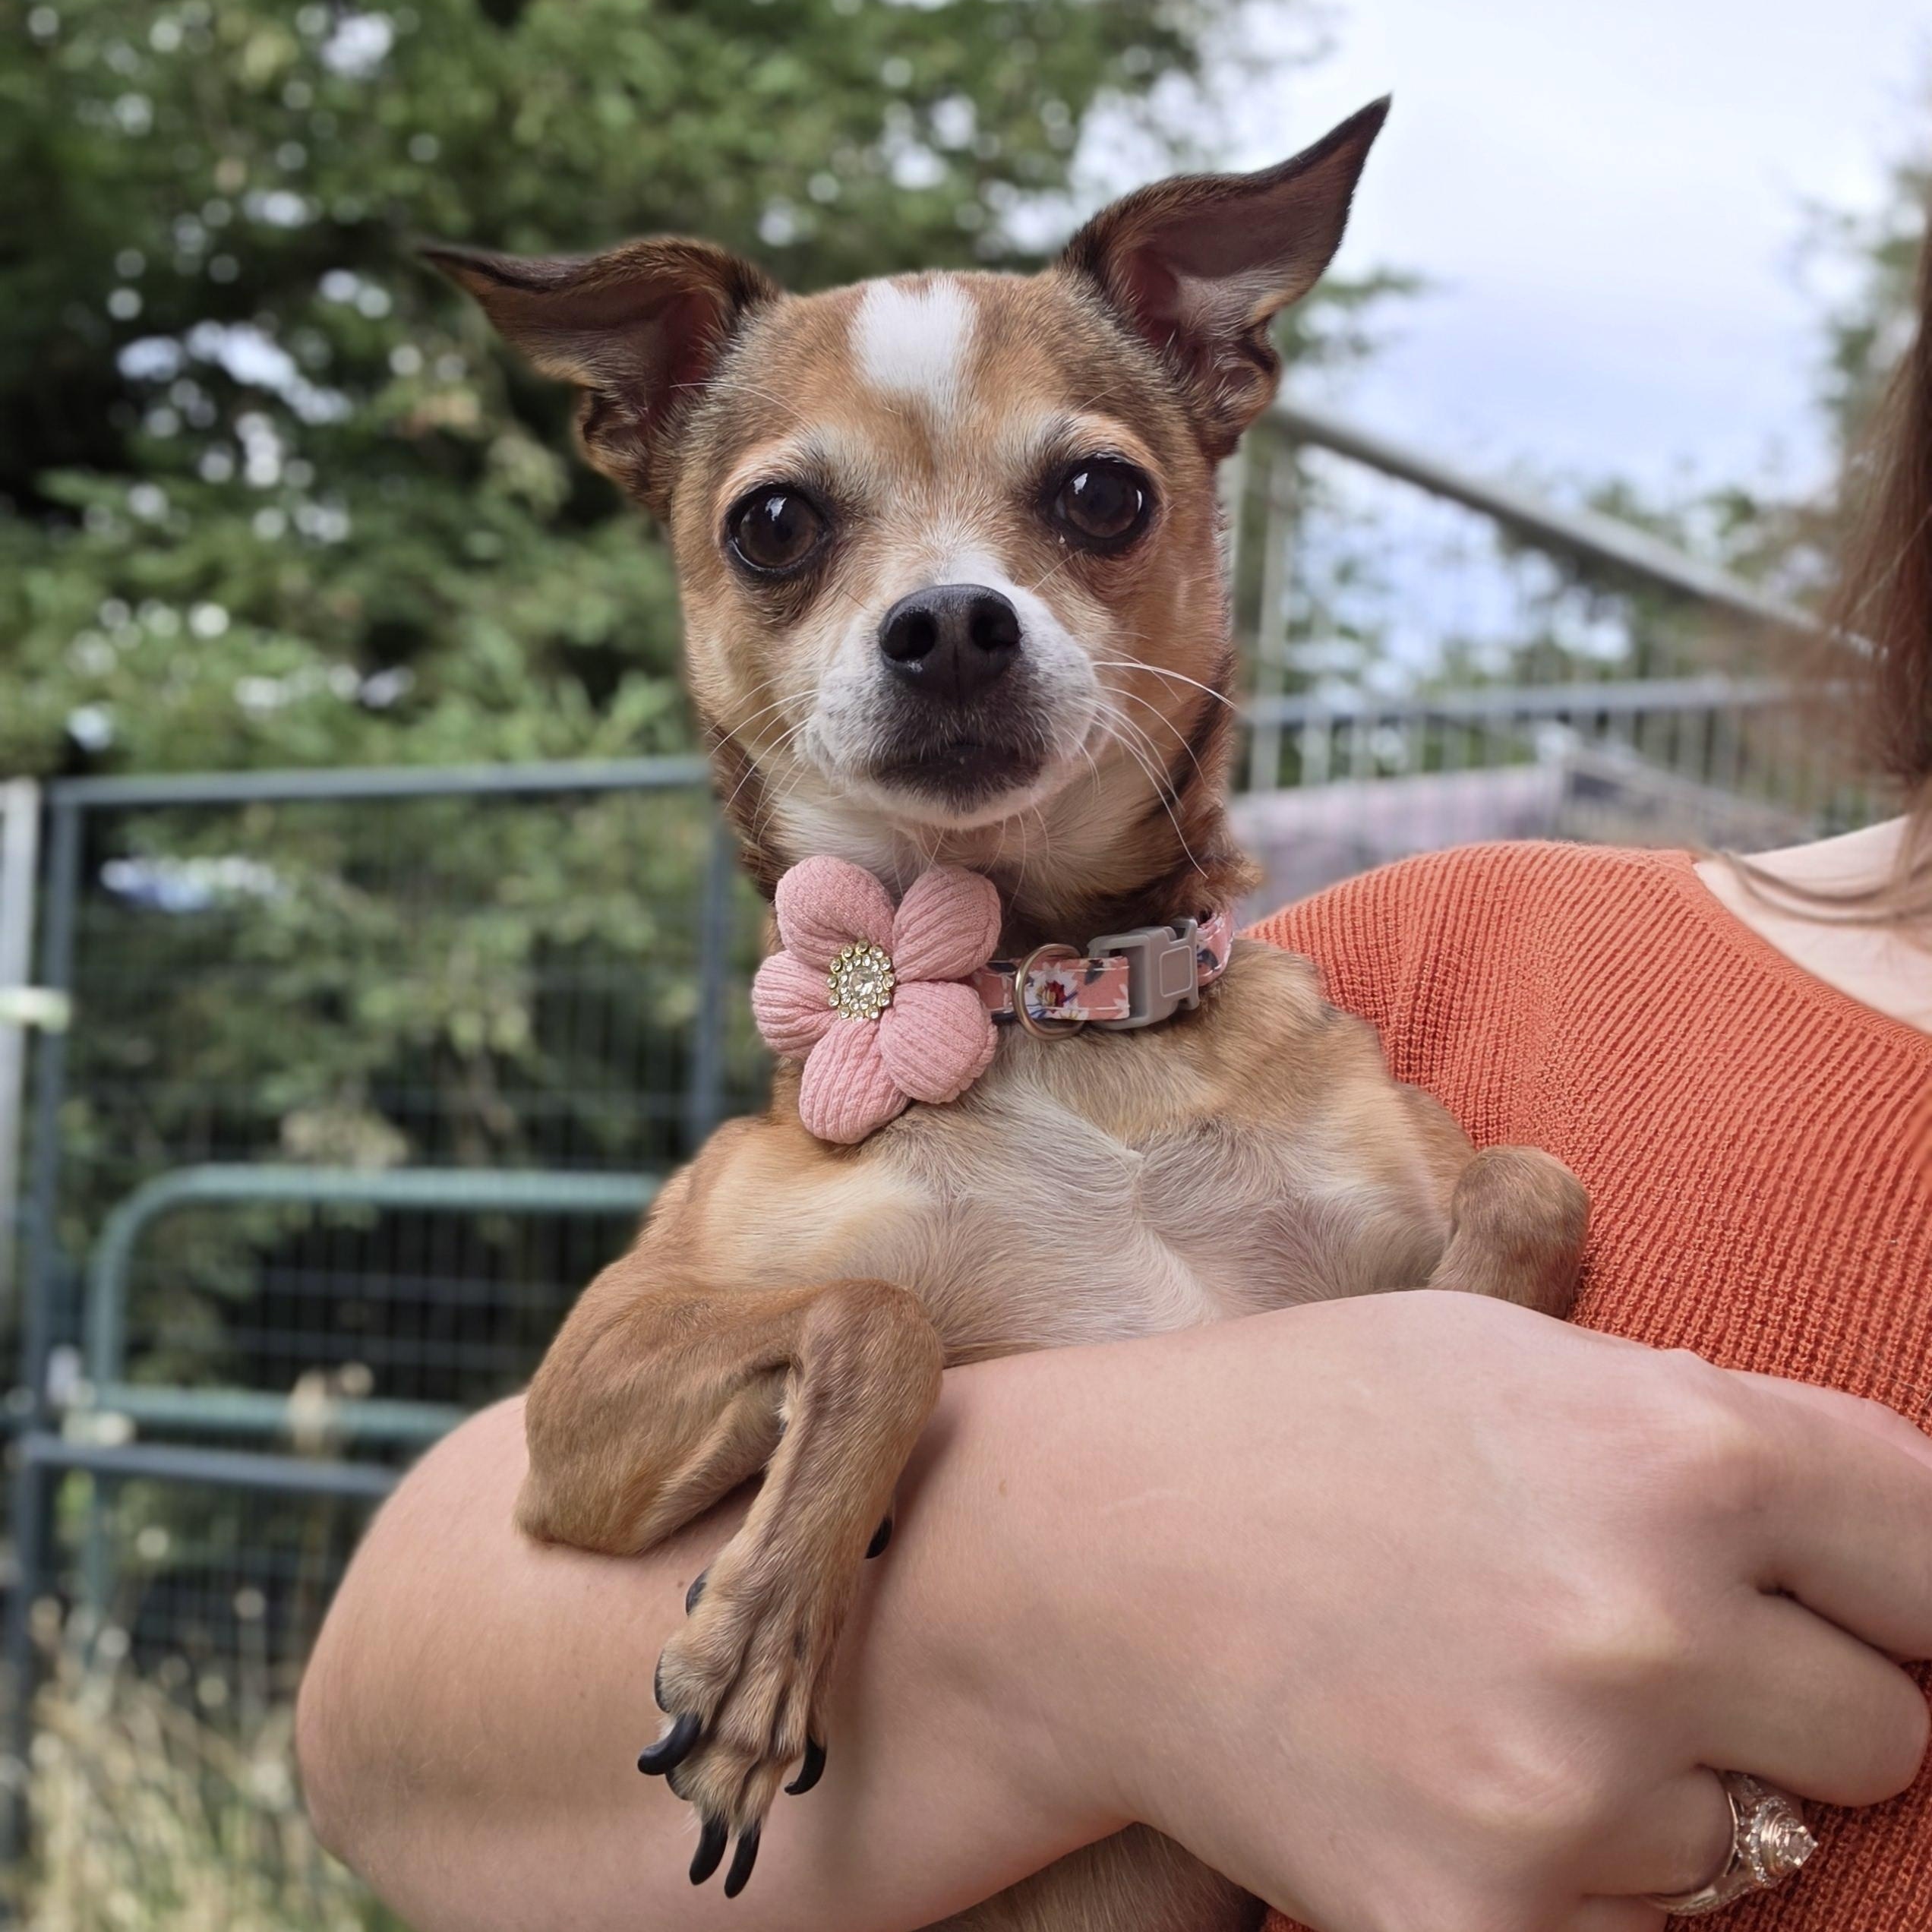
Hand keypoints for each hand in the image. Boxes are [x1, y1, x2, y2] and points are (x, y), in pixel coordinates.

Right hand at [993, 1292, 1931, 1931]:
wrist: (1086, 1557)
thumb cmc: (1302, 1425)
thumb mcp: (1508, 1353)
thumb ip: (1708, 1419)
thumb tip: (1877, 1531)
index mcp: (1677, 1448)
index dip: (1910, 1582)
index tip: (1871, 1604)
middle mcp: (1646, 1623)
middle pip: (1880, 1730)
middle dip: (1782, 1692)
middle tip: (1631, 1638)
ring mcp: (1568, 1793)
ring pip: (1755, 1845)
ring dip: (1664, 1789)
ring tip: (1498, 1696)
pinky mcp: (1485, 1926)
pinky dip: (1576, 1878)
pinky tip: (1457, 1782)